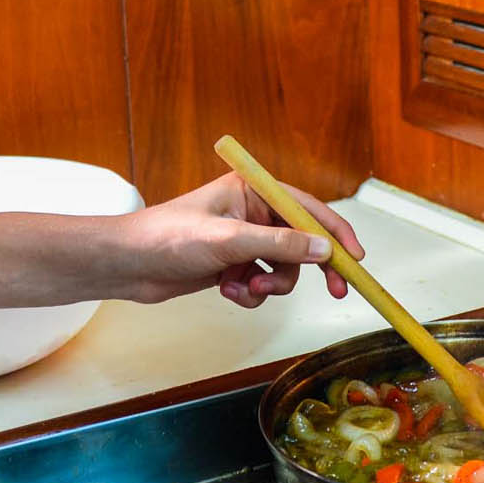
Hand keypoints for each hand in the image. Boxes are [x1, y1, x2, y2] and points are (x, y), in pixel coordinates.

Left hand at [112, 172, 358, 306]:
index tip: (355, 259)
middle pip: (301, 240)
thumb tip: (323, 251)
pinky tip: (227, 290)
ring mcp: (242, 240)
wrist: (128, 264)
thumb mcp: (230, 240)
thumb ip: (280, 245)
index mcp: (252, 190)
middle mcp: (251, 211)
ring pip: (282, 268)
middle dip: (310, 268)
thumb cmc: (168, 238)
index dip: (335, 233)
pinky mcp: (232, 264)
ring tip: (244, 288)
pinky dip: (249, 292)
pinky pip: (260, 281)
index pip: (307, 208)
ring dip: (269, 284)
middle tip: (336, 291)